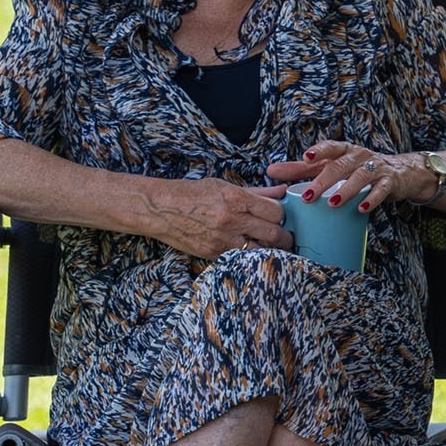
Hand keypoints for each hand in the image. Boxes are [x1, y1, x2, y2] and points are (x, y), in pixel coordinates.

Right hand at [130, 177, 292, 260]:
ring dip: (270, 250)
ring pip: (261, 251)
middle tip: (286, 237)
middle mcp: (231, 220)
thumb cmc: (191, 194)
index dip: (281, 215)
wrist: (159, 209)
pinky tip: (251, 252)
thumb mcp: (224, 186)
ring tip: (271, 246)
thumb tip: (282, 191)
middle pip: (274, 234)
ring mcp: (222, 240)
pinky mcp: (213, 254)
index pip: (275, 212)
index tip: (280, 217)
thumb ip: (256, 192)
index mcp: (236, 199)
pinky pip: (241, 259)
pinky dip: (249, 256)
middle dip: (284, 237)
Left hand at [269, 139, 429, 214]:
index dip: (319, 151)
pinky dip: (371, 199)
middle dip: (325, 180)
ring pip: (361, 175)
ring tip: (333, 203)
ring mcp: (376, 167)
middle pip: (341, 165)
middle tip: (309, 195)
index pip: (331, 147)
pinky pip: (381, 189)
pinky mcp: (390, 182)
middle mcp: (360, 155)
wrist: (401, 172)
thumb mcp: (331, 166)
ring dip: (347, 189)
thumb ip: (301, 169)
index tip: (305, 157)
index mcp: (344, 150)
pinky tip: (361, 208)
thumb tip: (271, 171)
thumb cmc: (358, 169)